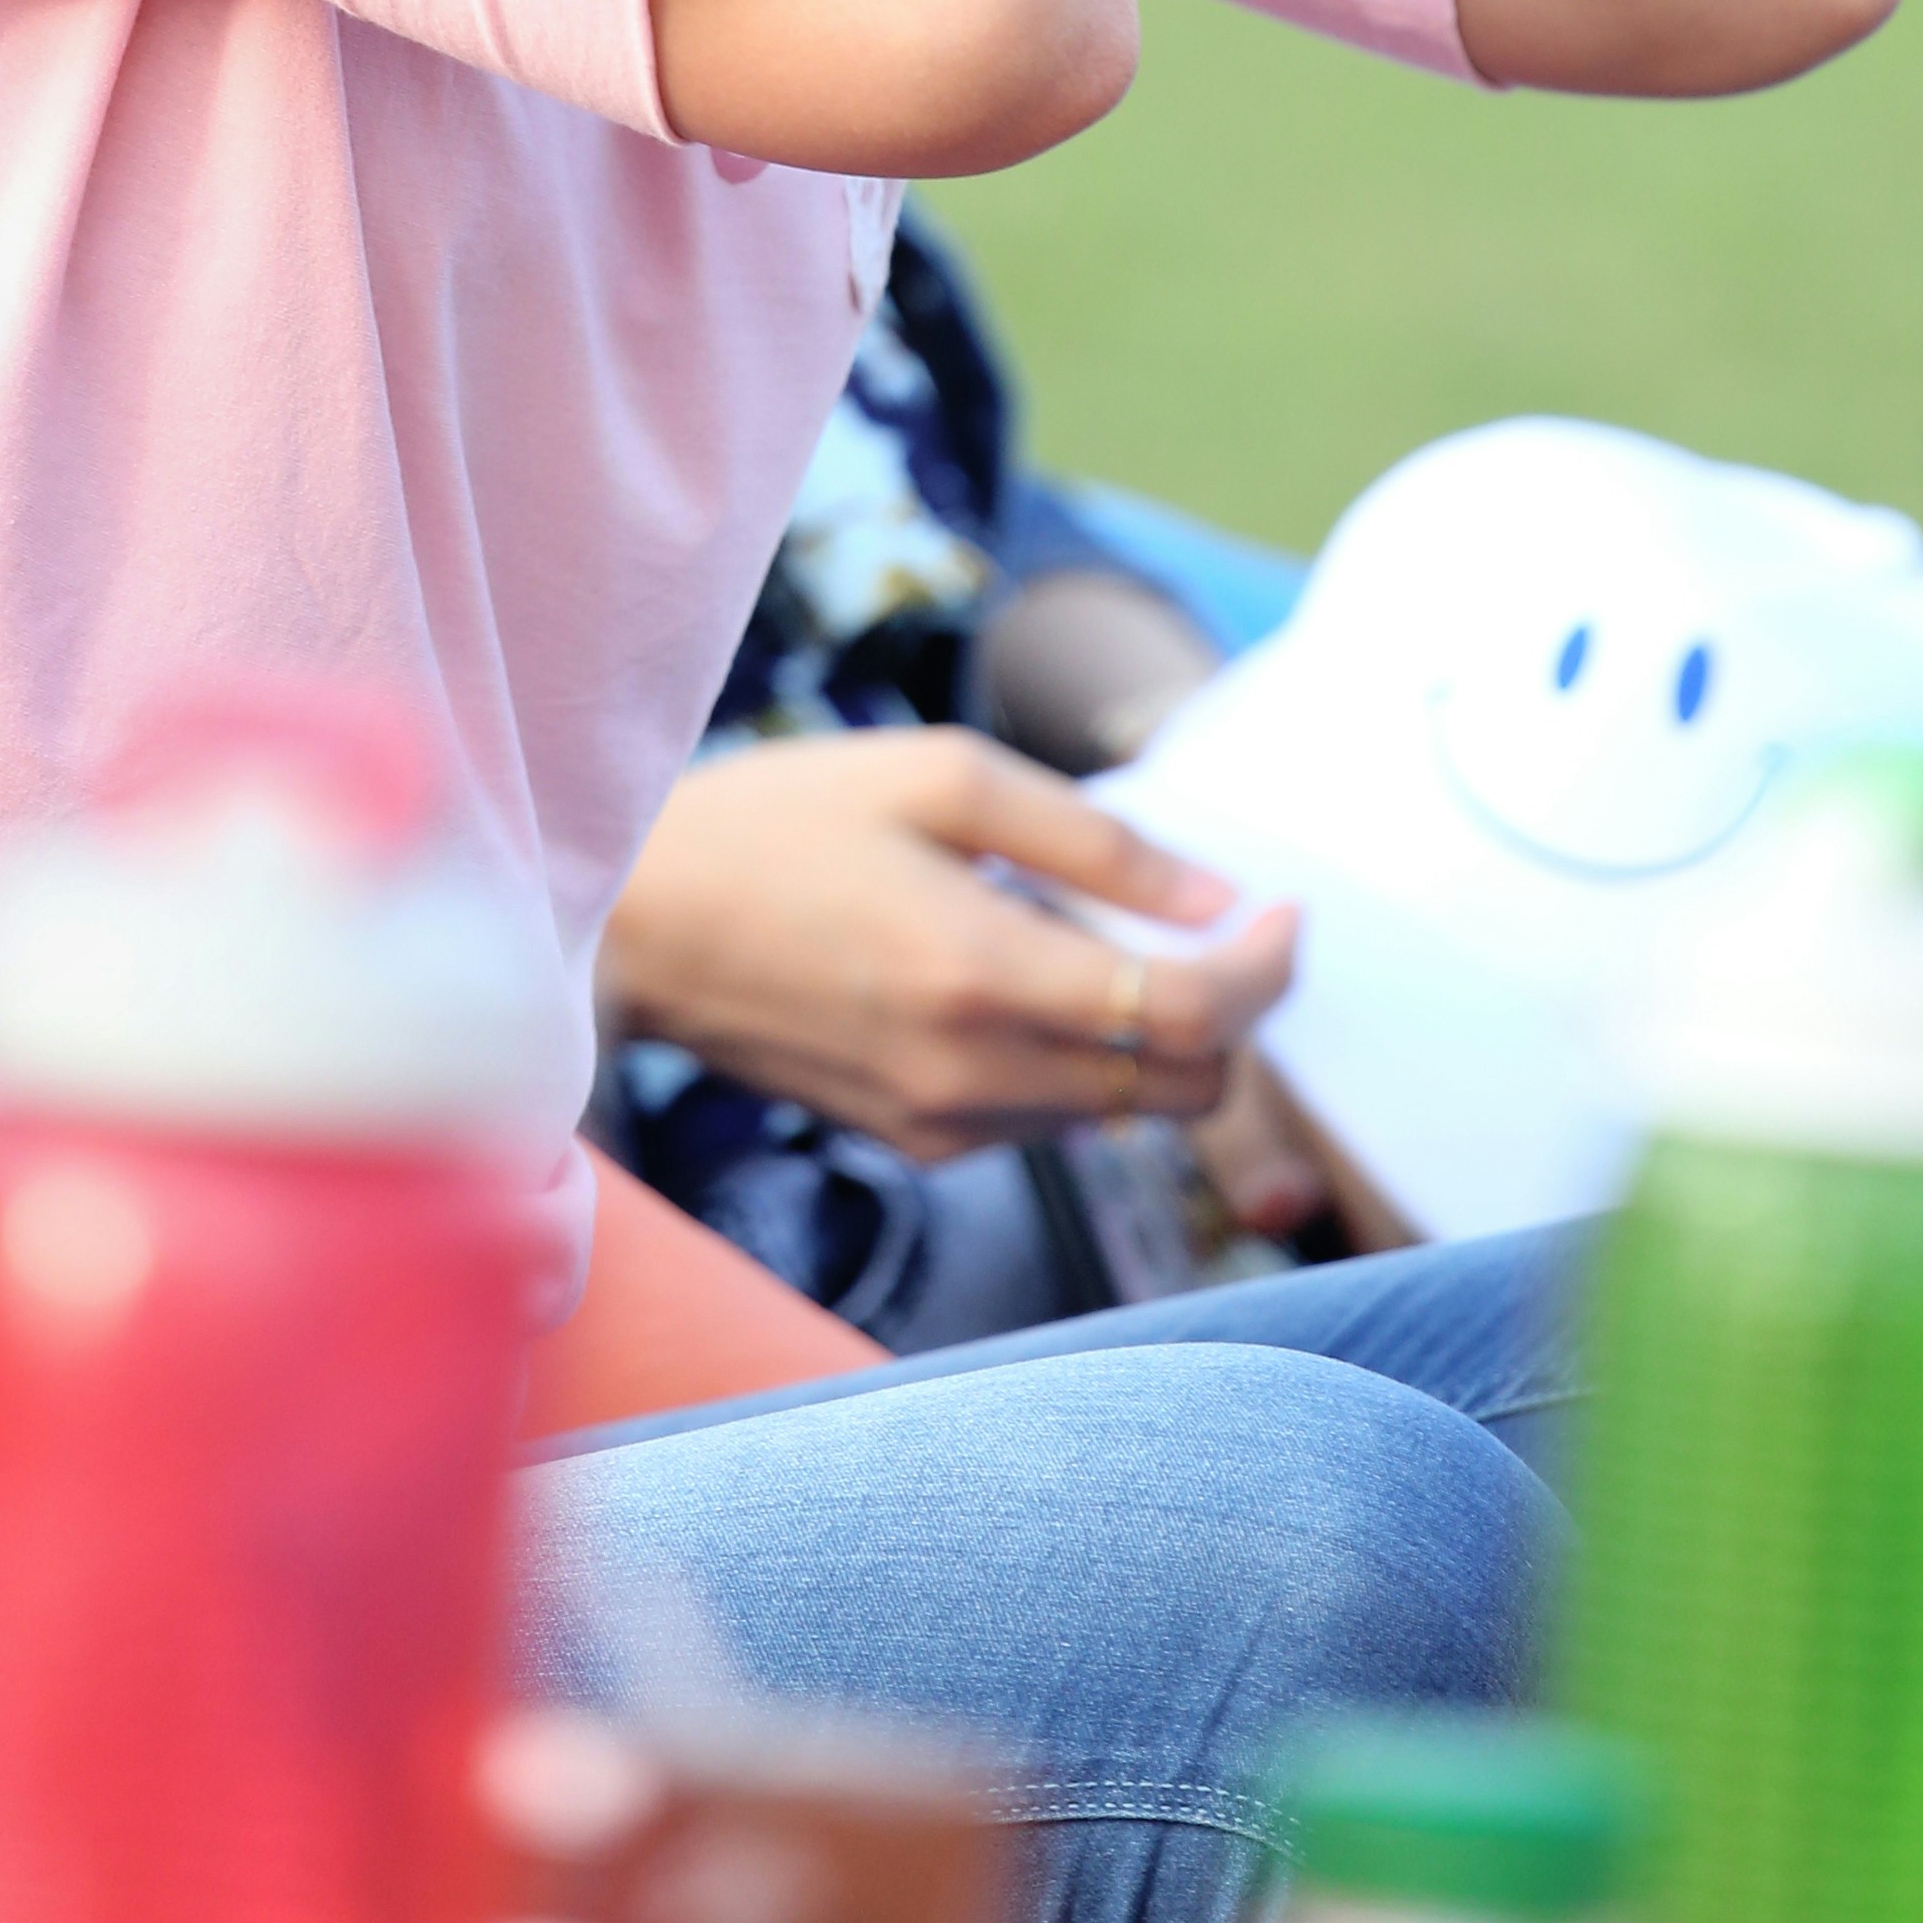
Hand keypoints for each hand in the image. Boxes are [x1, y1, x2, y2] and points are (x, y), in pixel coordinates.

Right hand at [599, 726, 1296, 1161]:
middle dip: (1224, 1010)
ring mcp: (944, 1124)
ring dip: (1146, 1034)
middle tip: (1206, 922)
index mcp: (982, 972)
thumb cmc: (785, 822)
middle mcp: (972, 1073)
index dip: (1264, 971)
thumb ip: (1093, 843)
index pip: (1189, 1018)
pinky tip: (1018, 978)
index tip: (1281, 913)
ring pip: (1121, 1109)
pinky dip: (1076, 1057)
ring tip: (1084, 933)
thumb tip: (1215, 898)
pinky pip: (1051, 1116)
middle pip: (1179, 1086)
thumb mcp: (941, 778)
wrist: (641, 920)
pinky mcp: (920, 1144)